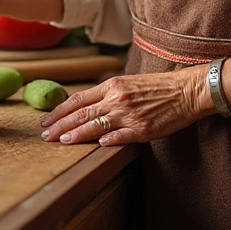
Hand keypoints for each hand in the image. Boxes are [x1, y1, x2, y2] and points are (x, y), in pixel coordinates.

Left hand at [39, 66, 213, 145]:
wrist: (186, 90)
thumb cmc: (158, 87)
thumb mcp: (128, 83)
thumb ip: (107, 94)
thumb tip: (86, 105)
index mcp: (112, 85)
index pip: (78, 99)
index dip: (60, 110)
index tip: (46, 119)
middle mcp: (116, 98)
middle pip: (81, 113)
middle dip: (60, 124)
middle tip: (44, 134)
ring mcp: (129, 115)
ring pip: (95, 125)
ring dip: (76, 134)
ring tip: (61, 141)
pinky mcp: (142, 129)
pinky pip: (120, 136)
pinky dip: (106, 141)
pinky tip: (95, 146)